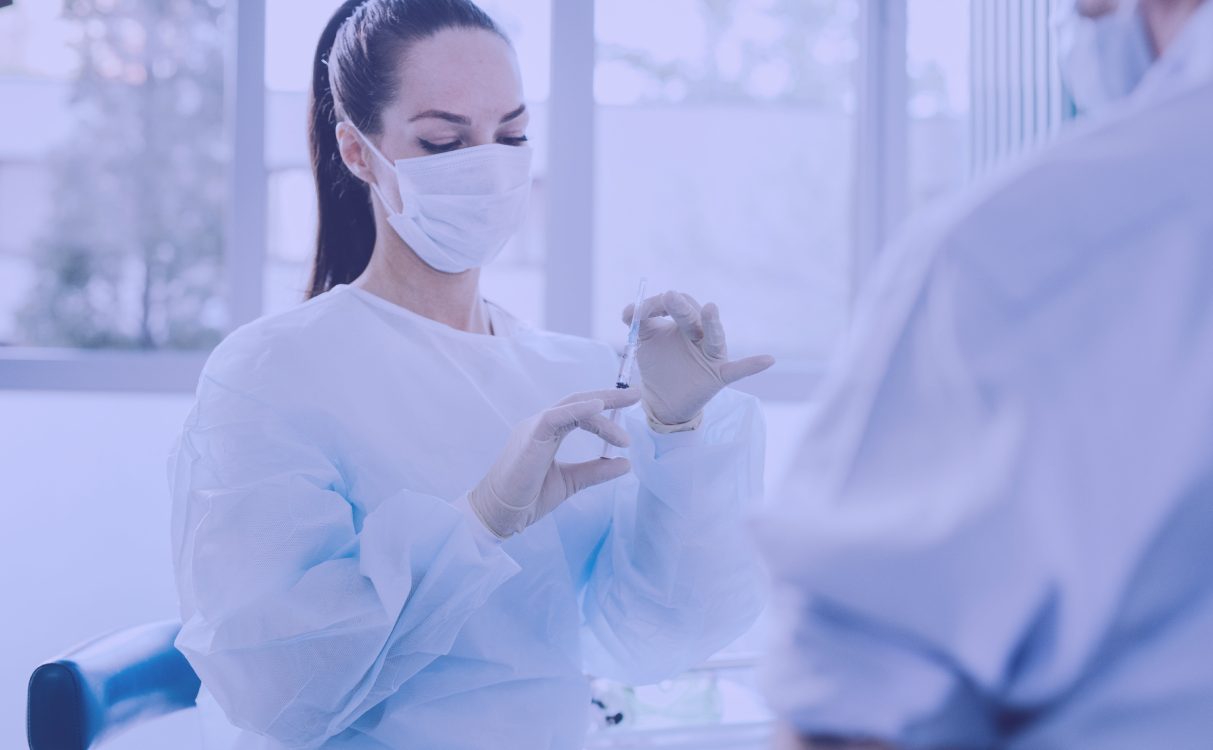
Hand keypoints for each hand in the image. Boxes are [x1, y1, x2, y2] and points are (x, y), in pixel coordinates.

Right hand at [468, 388, 640, 537]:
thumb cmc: (527, 497)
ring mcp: (535, 428)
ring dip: (602, 410)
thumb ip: (595, 471)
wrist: (500, 514)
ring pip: (572, 407)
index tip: (632, 407)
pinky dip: (578, 410)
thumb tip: (625, 463)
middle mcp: (541, 424)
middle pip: (579, 402)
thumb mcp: (570, 482)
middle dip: (609, 397)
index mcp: (548, 432)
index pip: (581, 412)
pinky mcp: (530, 436)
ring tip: (626, 423)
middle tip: (637, 394)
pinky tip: (599, 408)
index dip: (607, 408)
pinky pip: (556, 416)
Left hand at [623, 290, 774, 426]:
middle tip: (669, 297)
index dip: (658, 305)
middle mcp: (701, 335)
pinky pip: (738, 370)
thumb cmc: (657, 364)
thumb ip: (637, 322)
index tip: (638, 312)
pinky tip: (768, 360)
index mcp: (684, 323)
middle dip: (680, 308)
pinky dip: (752, 365)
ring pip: (715, 337)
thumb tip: (630, 309)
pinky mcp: (718, 376)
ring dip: (712, 323)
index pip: (677, 305)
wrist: (661, 399)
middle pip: (693, 316)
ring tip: (710, 309)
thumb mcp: (644, 340)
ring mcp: (712, 355)